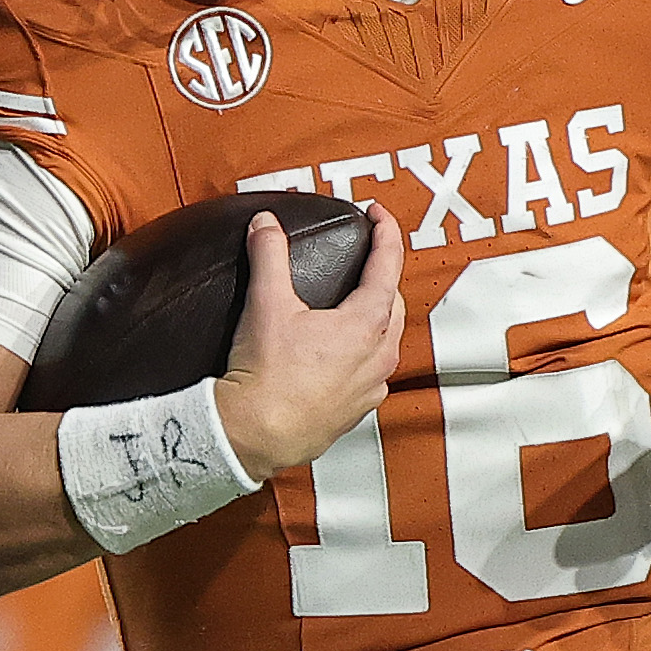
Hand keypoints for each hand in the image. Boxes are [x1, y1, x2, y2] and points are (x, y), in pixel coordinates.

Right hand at [215, 208, 408, 481]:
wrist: (256, 434)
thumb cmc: (268, 378)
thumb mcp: (267, 304)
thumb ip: (269, 256)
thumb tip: (265, 226)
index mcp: (367, 323)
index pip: (388, 264)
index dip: (386, 231)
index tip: (377, 215)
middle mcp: (379, 355)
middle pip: (394, 302)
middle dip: (383, 275)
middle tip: (367, 258)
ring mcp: (372, 386)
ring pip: (388, 341)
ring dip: (377, 318)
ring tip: (356, 305)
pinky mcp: (357, 410)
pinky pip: (372, 374)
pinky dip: (363, 355)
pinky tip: (341, 354)